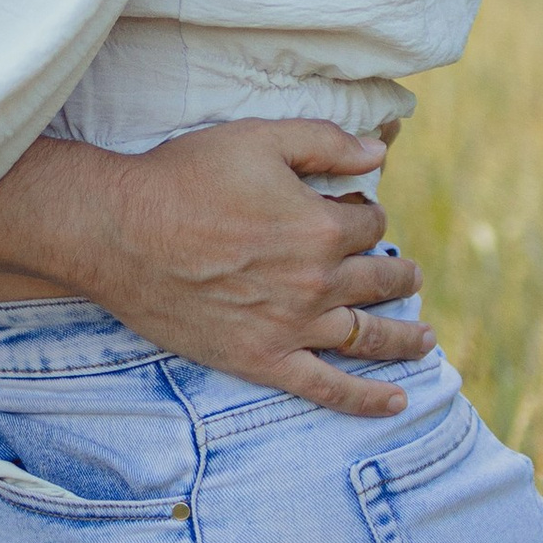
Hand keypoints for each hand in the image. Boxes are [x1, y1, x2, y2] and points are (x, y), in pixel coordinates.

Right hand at [70, 120, 430, 417]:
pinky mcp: (262, 359)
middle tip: (409, 276)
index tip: (355, 212)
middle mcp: (316, 282)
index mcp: (320, 227)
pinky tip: (396, 403)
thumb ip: (325, 143)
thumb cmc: (184, 177)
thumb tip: (381, 151)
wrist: (119, 232)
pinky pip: (327, 388)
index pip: (370, 223)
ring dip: (404, 337)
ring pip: (368, 335)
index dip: (366, 214)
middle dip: (399, 274)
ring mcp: (291, 327)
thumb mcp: (257, 139)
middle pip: (380, 279)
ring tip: (424, 339)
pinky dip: (366, 399)